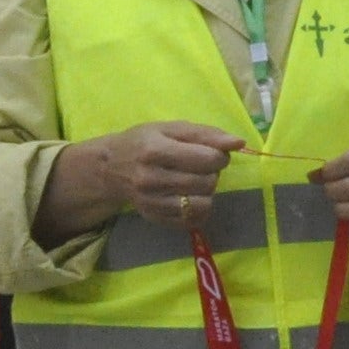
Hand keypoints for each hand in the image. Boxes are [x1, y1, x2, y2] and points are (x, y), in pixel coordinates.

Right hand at [43, 119, 243, 241]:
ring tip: (194, 181)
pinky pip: (194, 220)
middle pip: (208, 182)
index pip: (209, 159)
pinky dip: (198, 208)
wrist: (110, 168)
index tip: (211, 152)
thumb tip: (239, 143)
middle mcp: (151, 179)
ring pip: (204, 203)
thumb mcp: (170, 129)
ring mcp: (152, 202)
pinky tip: (187, 195)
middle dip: (212, 173)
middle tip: (200, 167)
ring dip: (207, 191)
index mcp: (154, 151)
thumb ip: (206, 134)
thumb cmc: (144, 142)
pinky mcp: (156, 218)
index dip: (219, 155)